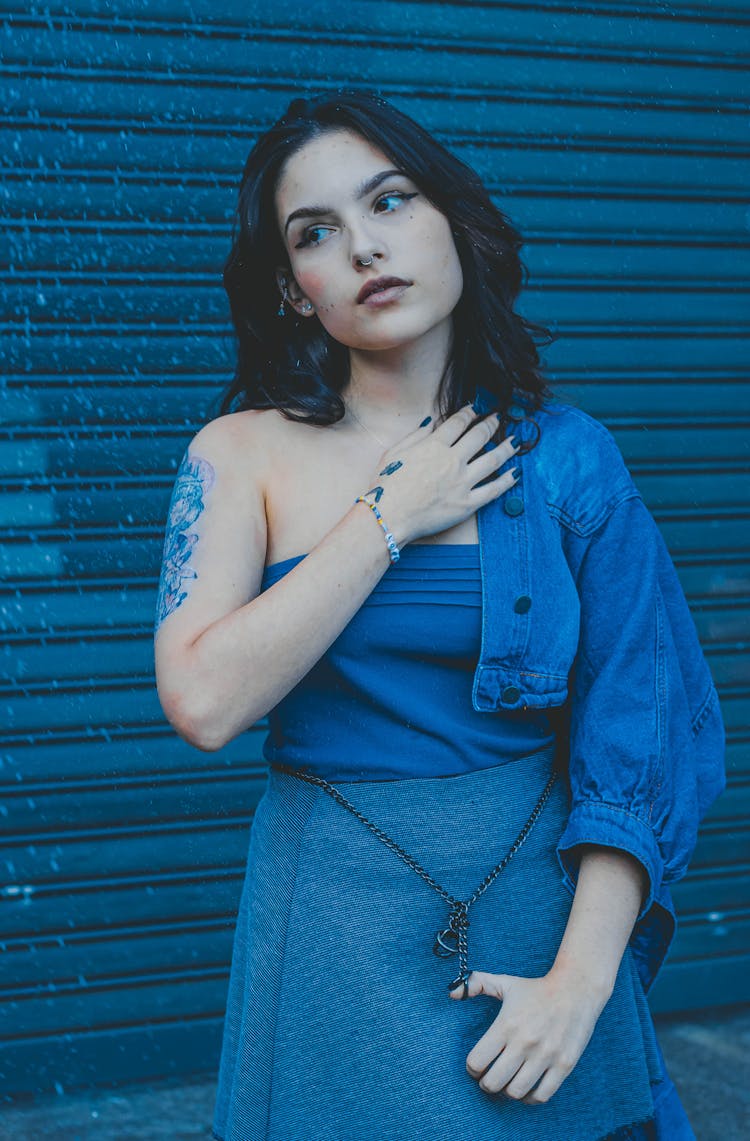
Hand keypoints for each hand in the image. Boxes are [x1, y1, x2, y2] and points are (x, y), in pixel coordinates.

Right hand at [363, 405, 519, 546]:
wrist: (388, 516)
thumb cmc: (386, 486)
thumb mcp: (393, 452)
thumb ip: (415, 435)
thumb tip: (430, 421)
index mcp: (434, 446)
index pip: (458, 423)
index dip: (469, 413)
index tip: (475, 410)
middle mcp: (452, 460)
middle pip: (479, 436)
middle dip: (491, 424)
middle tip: (497, 419)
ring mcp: (462, 482)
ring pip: (493, 459)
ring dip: (506, 448)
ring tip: (514, 442)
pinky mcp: (467, 504)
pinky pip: (493, 490)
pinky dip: (506, 481)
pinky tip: (515, 473)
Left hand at [449, 967, 608, 1104]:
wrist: (576, 989)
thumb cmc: (536, 988)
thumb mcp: (505, 982)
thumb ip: (475, 983)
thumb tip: (452, 993)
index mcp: (506, 1024)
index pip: (477, 1061)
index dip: (472, 1068)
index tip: (476, 1065)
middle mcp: (524, 1042)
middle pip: (493, 1082)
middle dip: (486, 1083)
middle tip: (489, 1077)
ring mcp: (545, 1055)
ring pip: (516, 1092)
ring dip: (507, 1091)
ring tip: (507, 1082)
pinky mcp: (564, 1065)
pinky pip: (541, 1096)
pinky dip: (530, 1098)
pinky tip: (526, 1087)